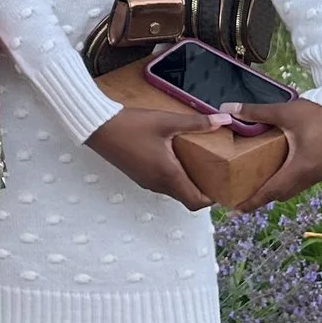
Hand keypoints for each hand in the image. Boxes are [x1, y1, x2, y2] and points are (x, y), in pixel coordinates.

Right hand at [85, 104, 220, 211]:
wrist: (98, 127)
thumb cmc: (132, 125)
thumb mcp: (167, 121)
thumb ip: (196, 123)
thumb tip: (224, 120)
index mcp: (168, 175)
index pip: (195, 202)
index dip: (211, 199)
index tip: (222, 185)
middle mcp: (157, 184)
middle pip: (186, 198)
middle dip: (201, 189)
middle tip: (214, 171)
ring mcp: (146, 181)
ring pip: (173, 191)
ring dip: (187, 182)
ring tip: (198, 162)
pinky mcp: (138, 175)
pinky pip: (162, 184)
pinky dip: (173, 177)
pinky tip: (175, 156)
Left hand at [227, 97, 321, 212]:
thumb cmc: (318, 110)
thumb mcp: (285, 112)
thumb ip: (255, 112)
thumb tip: (226, 109)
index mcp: (301, 166)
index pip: (272, 191)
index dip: (253, 202)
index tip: (235, 211)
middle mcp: (312, 175)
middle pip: (283, 194)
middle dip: (262, 197)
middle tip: (242, 196)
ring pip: (295, 189)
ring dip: (277, 190)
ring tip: (258, 184)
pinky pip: (304, 182)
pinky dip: (290, 181)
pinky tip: (281, 171)